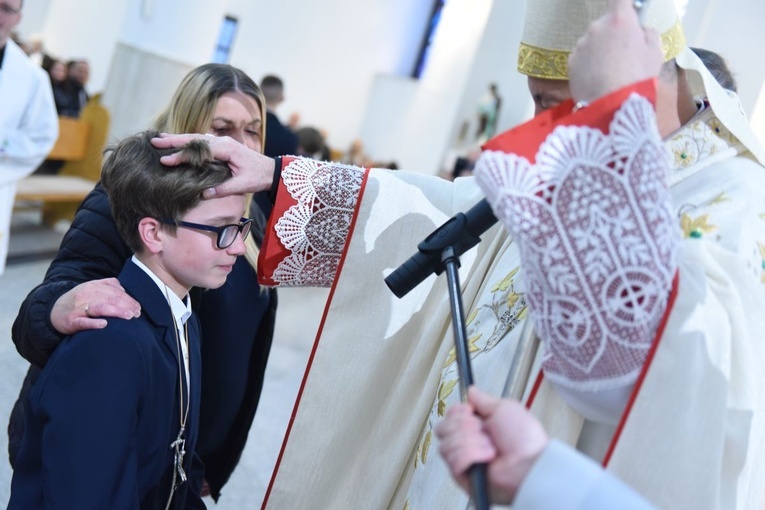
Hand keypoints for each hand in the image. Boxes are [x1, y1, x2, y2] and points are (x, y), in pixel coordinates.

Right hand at [50, 278, 140, 334]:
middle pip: (110, 298)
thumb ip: (108, 286)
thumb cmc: (78, 301)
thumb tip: (125, 290)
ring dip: (116, 312)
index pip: (114, 291)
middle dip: (126, 305)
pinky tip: (104, 324)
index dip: (128, 299)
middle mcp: (85, 295)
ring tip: (128, 316)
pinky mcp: (71, 321)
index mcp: (92, 287)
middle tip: (137, 314)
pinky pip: (83, 322)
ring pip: (99, 308)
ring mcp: (78, 308)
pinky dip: (94, 323)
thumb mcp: (91, 289)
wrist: (53, 311)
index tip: (138, 307)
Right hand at [151, 134, 275, 197]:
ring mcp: (222, 142)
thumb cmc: (257, 177)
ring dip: (178, 139)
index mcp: (226, 149)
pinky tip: (179, 142)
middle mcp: (222, 141)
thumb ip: (222, 188)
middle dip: (173, 140)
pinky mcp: (222, 145)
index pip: (198, 151)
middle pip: (193, 139)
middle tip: (154, 140)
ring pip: (196, 138)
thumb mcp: (242, 185)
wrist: (270, 170)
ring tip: (160, 139)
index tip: (165, 160)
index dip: (181, 155)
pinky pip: (202, 141)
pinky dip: (188, 141)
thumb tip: (203, 194)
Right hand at [436, 387, 548, 504]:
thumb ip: (484, 400)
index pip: (449, 415)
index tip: (471, 411)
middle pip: (442, 428)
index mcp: (477, 426)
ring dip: (471, 442)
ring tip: (490, 446)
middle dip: (463, 425)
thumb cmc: (525, 439)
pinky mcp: (464, 476)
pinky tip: (487, 457)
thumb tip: (471, 390)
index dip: (457, 412)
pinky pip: (454, 460)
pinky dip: (472, 455)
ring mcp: (465, 460)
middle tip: (482, 429)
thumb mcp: (505, 408)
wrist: (530, 464)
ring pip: (447, 444)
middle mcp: (468, 442)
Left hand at [568, 0, 662, 103]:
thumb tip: (643, 30)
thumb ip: (649, 34)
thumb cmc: (636, 78)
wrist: (610, 105)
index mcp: (620, 20)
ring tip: (610, 69)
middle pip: (608, 22)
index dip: (627, 5)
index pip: (622, 0)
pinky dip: (589, 62)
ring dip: (601, 48)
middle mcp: (598, 27)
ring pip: (594, 40)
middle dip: (615, 33)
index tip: (630, 10)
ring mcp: (582, 43)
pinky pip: (583, 55)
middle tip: (624, 52)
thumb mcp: (655, 53)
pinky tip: (599, 76)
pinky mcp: (571, 60)